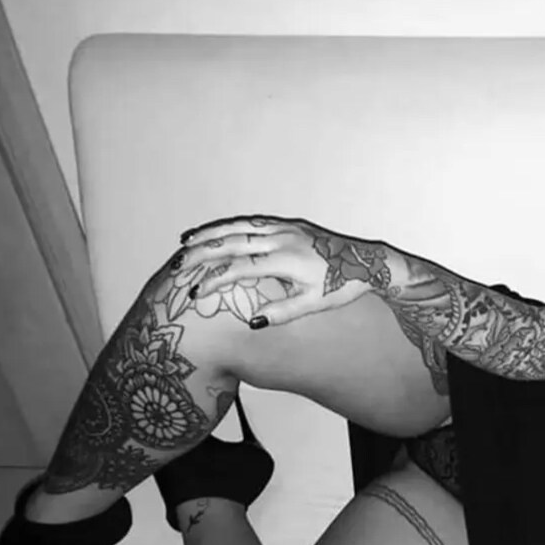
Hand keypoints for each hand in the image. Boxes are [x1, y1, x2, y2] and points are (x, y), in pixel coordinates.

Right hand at [174, 216, 388, 327]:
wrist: (367, 263)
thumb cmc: (341, 286)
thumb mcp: (314, 305)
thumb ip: (282, 313)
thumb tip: (253, 322)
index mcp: (287, 260)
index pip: (240, 268)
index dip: (215, 280)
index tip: (196, 293)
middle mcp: (283, 239)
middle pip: (232, 242)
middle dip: (201, 253)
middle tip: (177, 265)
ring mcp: (285, 228)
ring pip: (239, 226)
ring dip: (210, 233)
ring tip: (184, 242)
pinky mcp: (288, 224)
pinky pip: (252, 222)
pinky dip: (230, 226)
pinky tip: (214, 232)